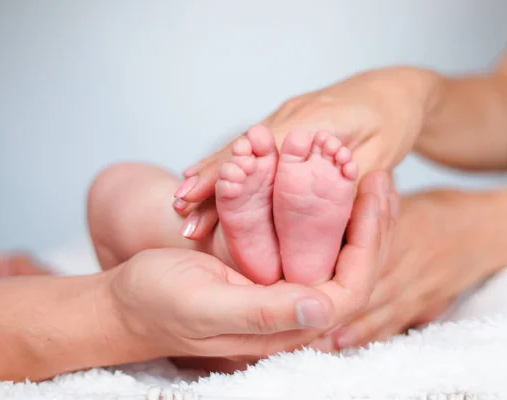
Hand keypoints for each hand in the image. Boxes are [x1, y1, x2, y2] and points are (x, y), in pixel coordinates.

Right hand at [111, 173, 394, 359]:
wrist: (126, 301)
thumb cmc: (157, 303)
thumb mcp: (206, 305)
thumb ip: (264, 312)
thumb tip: (325, 308)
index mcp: (284, 326)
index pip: (350, 289)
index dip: (369, 241)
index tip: (373, 193)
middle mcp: (290, 313)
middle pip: (351, 269)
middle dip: (369, 223)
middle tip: (380, 176)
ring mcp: (279, 293)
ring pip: (333, 253)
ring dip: (350, 214)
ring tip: (366, 174)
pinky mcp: (265, 275)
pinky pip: (306, 243)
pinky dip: (321, 212)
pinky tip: (329, 183)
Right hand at [173, 66, 436, 215]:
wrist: (397, 90)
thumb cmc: (393, 121)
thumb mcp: (380, 156)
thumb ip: (346, 183)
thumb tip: (319, 224)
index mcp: (313, 123)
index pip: (258, 151)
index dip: (226, 173)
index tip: (195, 194)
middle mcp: (292, 118)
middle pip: (241, 149)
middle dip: (209, 179)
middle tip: (179, 208)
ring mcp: (286, 120)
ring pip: (242, 149)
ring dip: (213, 174)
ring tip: (183, 202)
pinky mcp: (288, 126)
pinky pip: (254, 148)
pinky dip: (231, 165)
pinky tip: (209, 179)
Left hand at [313, 189, 506, 350]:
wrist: (492, 230)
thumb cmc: (443, 211)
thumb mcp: (408, 202)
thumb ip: (374, 210)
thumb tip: (338, 203)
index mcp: (401, 236)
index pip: (361, 254)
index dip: (331, 269)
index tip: (299, 281)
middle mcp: (407, 266)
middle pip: (362, 290)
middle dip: (329, 305)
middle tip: (296, 315)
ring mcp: (417, 290)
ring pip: (374, 312)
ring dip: (341, 326)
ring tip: (309, 336)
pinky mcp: (425, 306)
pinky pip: (393, 325)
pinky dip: (367, 335)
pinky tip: (341, 344)